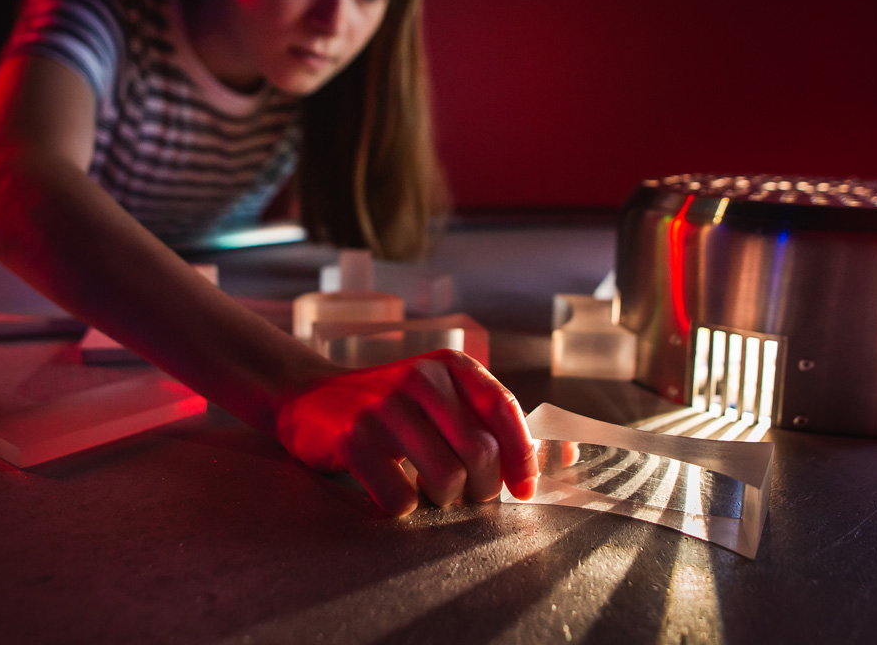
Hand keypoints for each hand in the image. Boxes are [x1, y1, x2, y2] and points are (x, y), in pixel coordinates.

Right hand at [274, 349, 538, 515]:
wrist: (309, 397)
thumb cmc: (390, 406)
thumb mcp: (442, 397)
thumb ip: (494, 421)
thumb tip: (567, 452)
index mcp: (450, 367)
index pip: (506, 411)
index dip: (523, 457)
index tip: (523, 489)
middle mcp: (420, 380)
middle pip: (481, 453)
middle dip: (483, 488)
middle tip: (468, 495)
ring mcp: (385, 408)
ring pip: (446, 478)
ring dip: (445, 501)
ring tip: (430, 493)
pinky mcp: (353, 438)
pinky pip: (400, 496)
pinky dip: (403, 508)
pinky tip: (393, 494)